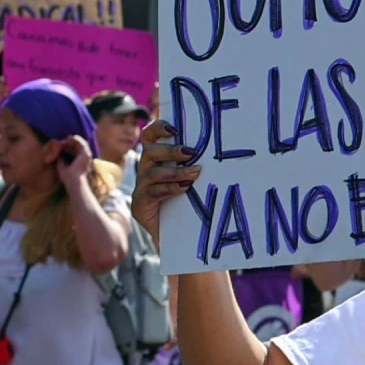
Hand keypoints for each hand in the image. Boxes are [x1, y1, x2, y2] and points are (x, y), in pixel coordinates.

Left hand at [52, 138, 93, 194]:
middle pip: (78, 147)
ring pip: (81, 144)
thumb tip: (58, 153)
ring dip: (74, 140)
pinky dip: (77, 140)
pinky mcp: (87, 153)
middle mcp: (84, 158)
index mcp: (79, 161)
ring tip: (67, 137)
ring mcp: (86, 155)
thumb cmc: (67, 176)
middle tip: (65, 139)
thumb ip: (60, 159)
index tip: (62, 144)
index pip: (75, 151)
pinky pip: (83, 143)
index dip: (69, 147)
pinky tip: (71, 138)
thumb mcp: (61, 165)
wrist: (73, 179)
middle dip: (71, 142)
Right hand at [130, 121, 199, 238]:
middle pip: (150, 152)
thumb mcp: (192, 179)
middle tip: (191, 152)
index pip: (149, 137)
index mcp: (156, 160)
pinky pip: (153, 192)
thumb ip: (196, 163)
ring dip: (175, 171)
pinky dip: (170, 188)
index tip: (175, 128)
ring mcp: (141, 188)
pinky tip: (185, 188)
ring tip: (195, 173)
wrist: (178, 235)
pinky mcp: (140, 205)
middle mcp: (145, 171)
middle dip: (170, 150)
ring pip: (152, 173)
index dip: (158, 128)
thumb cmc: (189, 203)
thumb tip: (224, 149)